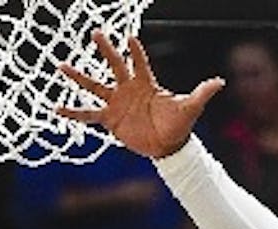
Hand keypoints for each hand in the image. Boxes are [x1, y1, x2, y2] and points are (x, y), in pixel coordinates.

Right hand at [57, 34, 223, 158]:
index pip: (139, 62)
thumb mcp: (190, 108)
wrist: (168, 147)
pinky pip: (88, 114)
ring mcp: (116, 103)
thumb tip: (220, 82)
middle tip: (96, 33)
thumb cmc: (179, 125)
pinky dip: (74, 112)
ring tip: (61, 65)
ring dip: (78, 76)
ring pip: (94, 85)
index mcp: (146, 83)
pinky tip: (57, 107)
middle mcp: (128, 89)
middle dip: (106, 49)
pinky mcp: (109, 119)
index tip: (130, 38)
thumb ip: (201, 93)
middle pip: (114, 65)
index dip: (135, 52)